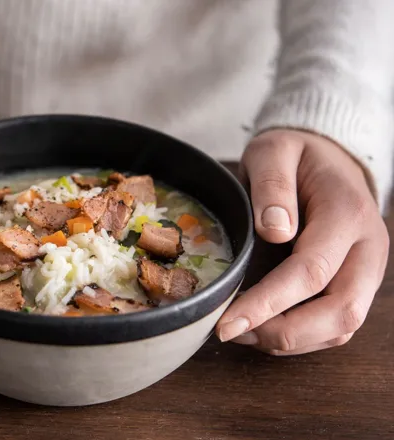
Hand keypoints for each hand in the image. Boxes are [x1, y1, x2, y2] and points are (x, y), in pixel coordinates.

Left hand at [215, 129, 388, 354]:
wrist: (330, 158)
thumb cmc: (296, 155)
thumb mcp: (275, 151)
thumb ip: (273, 184)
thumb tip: (274, 231)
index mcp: (347, 214)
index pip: (311, 271)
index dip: (269, 303)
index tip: (227, 322)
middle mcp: (368, 248)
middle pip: (340, 312)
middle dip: (283, 333)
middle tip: (231, 332)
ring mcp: (368, 270)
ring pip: (343, 327)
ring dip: (292, 341)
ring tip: (242, 332)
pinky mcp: (358, 283)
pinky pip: (337, 324)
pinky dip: (302, 336)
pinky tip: (264, 328)